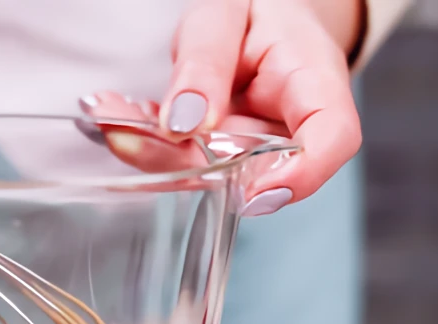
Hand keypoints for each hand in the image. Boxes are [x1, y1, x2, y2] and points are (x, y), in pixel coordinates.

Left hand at [83, 0, 362, 216]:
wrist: (253, 17)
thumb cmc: (254, 12)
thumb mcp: (227, 11)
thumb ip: (208, 62)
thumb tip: (186, 123)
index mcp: (315, 83)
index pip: (333, 140)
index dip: (300, 176)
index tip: (250, 193)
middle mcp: (286, 129)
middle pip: (251, 170)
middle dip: (183, 162)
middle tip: (122, 131)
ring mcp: (250, 150)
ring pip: (205, 173)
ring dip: (147, 151)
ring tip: (104, 113)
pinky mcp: (215, 156)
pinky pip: (178, 159)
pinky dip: (138, 137)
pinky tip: (105, 110)